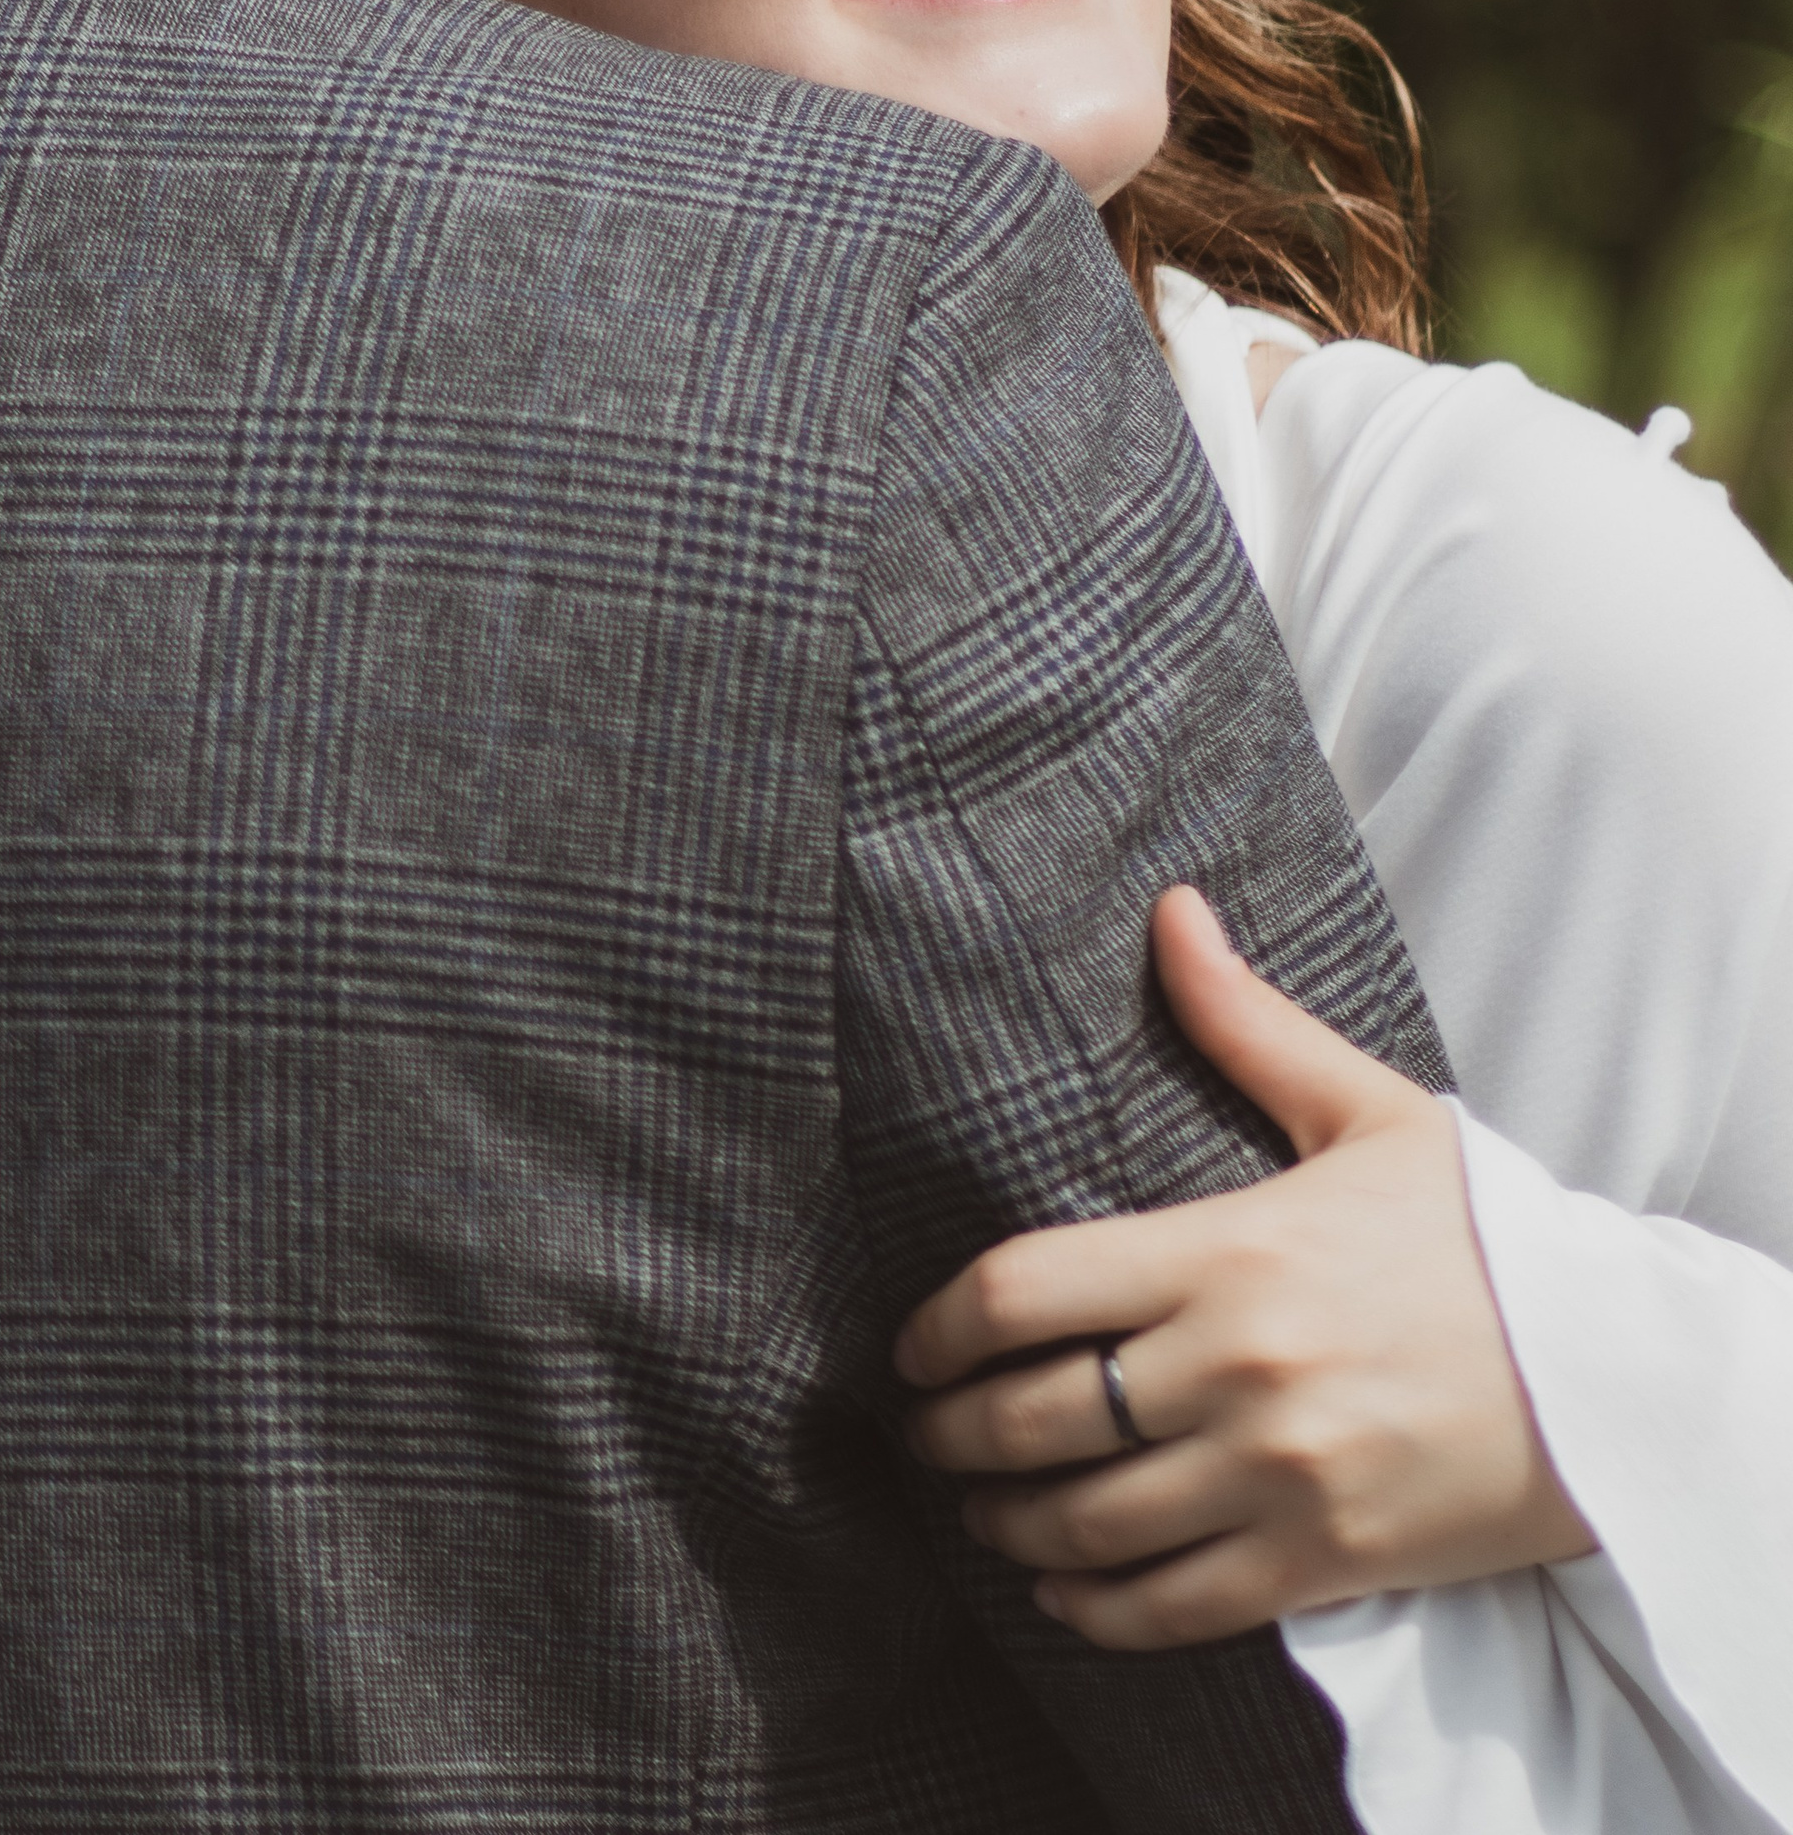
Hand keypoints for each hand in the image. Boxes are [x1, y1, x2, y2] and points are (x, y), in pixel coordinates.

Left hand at [891, 886, 1594, 1645]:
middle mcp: (1235, 1370)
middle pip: (1031, 1417)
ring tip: (977, 1508)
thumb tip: (1172, 910)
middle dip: (950, 1433)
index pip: (1024, 1290)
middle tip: (920, 1433)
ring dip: (1006, 1524)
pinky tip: (1061, 1589)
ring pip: (1085, 1524)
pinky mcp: (1319, 1563)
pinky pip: (1169, 1606)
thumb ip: (1247, 1021)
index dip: (938, 1326)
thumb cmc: (1481, 1239)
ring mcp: (1275, 1476)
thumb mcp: (1369, 1113)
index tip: (908, 1346)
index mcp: (1227, 1252)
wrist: (1612, 1377)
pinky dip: (1094, 1609)